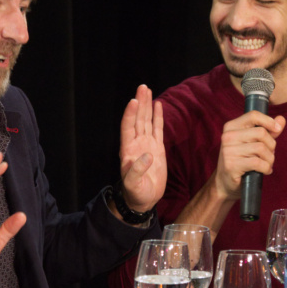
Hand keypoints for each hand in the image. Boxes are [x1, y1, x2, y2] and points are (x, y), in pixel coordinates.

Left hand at [119, 85, 164, 212]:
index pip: (128, 127)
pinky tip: (158, 106)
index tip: (134, 101)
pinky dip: (157, 117)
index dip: (130, 114)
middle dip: (140, 103)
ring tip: (147, 90)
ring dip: (147, 106)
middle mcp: (136, 143)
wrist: (143, 200)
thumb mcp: (134, 185)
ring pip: (146, 121)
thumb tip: (147, 155)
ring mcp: (146, 144)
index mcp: (128, 149)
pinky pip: (157, 129)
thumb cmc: (136, 193)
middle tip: (142, 87)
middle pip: (138, 119)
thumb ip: (137, 170)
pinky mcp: (157, 148)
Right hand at [213, 111, 285, 200]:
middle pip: (261, 133)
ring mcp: (228, 151)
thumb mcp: (253, 142)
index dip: (269, 121)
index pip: (253, 115)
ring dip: (270, 159)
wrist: (225, 183)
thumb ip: (268, 131)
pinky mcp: (232, 165)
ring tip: (267, 164)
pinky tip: (265, 171)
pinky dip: (266, 168)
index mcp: (231, 127)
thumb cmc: (241, 160)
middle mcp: (228, 136)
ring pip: (261, 148)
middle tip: (269, 154)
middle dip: (271, 145)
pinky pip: (258, 162)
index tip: (276, 129)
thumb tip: (281, 120)